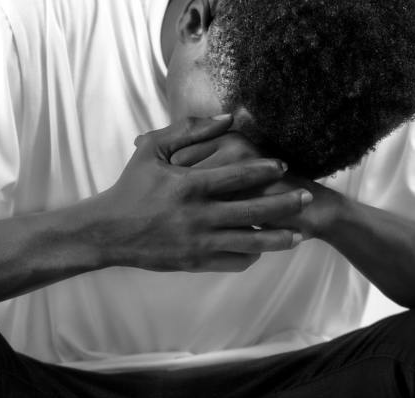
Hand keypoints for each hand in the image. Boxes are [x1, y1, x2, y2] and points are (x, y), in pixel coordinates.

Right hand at [87, 115, 312, 271]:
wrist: (107, 232)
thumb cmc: (130, 187)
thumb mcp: (152, 150)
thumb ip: (189, 131)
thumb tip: (227, 117)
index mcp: (189, 186)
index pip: (237, 176)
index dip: (264, 170)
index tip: (283, 165)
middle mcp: (198, 215)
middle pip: (252, 210)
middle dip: (284, 204)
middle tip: (306, 197)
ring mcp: (198, 241)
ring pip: (248, 241)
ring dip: (277, 238)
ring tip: (300, 234)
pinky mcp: (194, 262)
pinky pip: (231, 261)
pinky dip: (250, 256)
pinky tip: (262, 251)